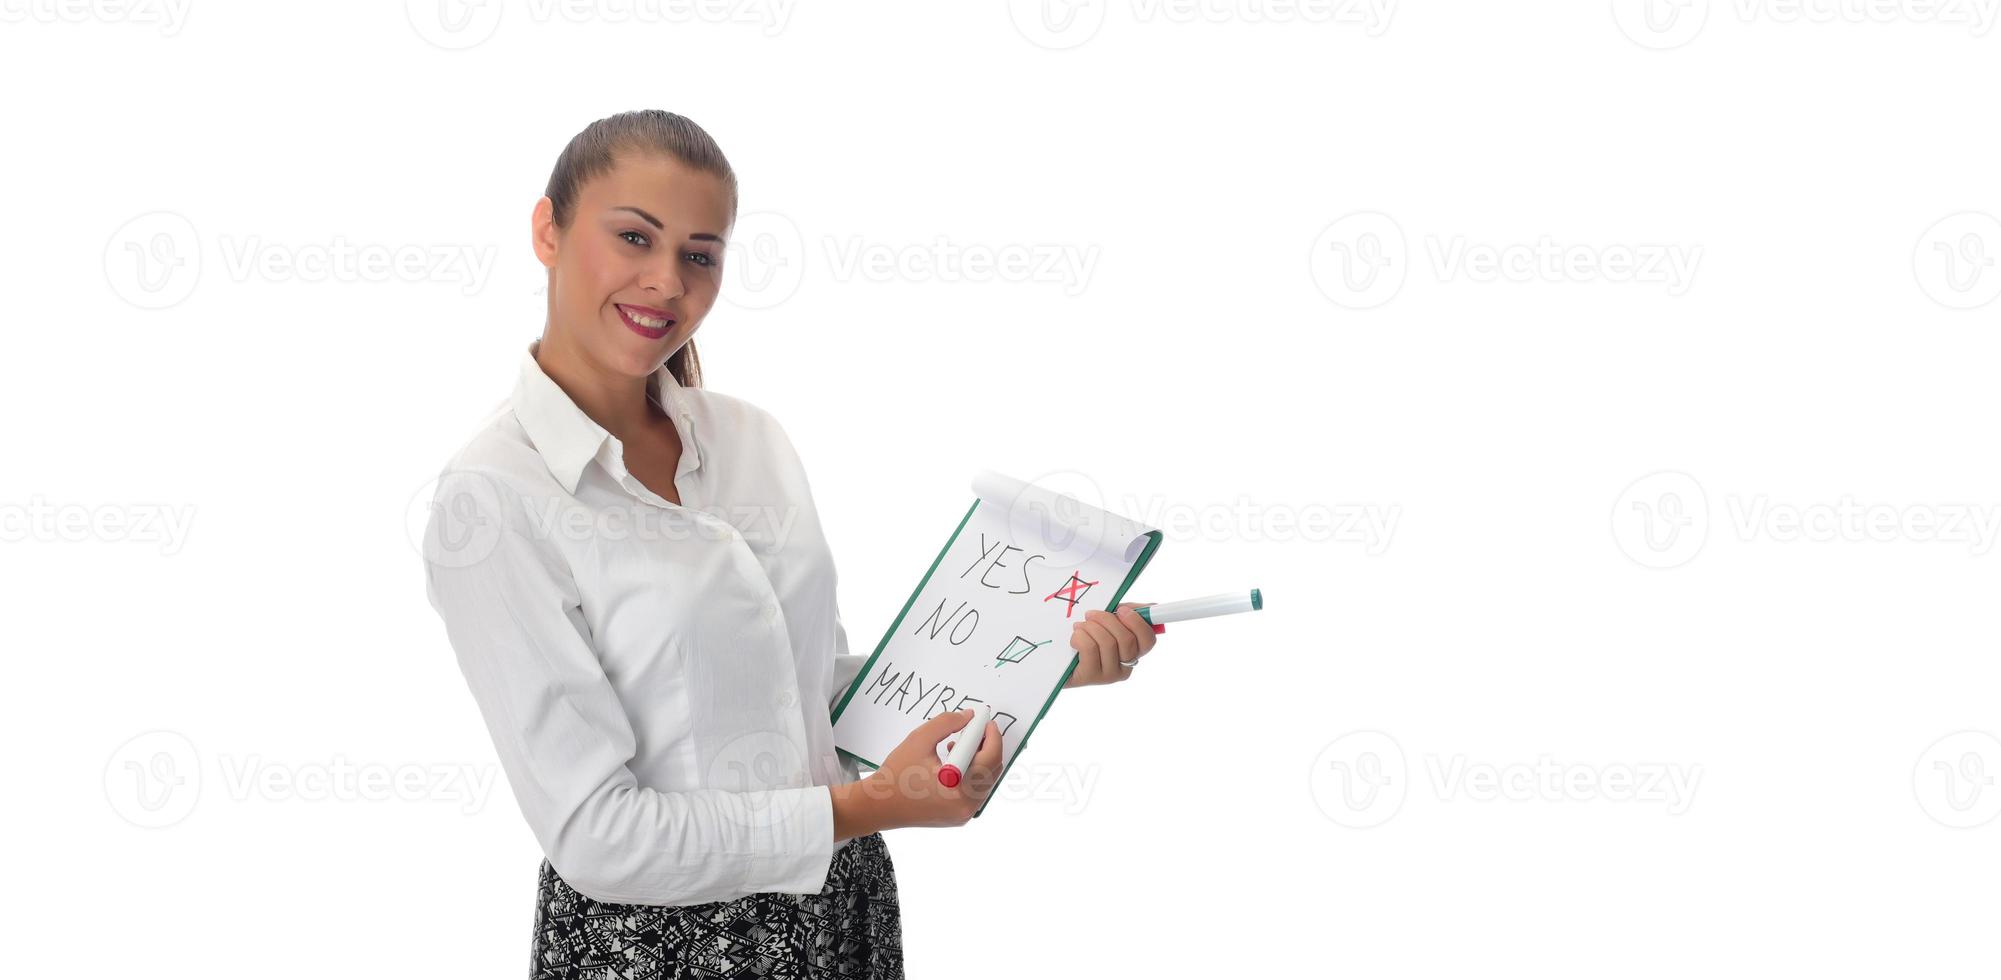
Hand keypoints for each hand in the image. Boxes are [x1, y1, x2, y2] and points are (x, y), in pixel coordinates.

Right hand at [853, 709, 1002, 829]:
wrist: (877, 806)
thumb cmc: (895, 775)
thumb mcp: (919, 740)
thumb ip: (946, 723)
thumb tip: (969, 717)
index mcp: (960, 788)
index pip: (990, 757)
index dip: (991, 734)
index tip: (986, 720)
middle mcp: (966, 805)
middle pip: (992, 770)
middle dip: (987, 745)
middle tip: (976, 728)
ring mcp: (964, 814)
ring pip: (985, 781)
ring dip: (980, 759)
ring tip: (959, 743)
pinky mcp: (958, 817)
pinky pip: (976, 792)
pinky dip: (972, 774)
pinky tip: (954, 761)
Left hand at [1063, 601, 1159, 687]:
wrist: (1054, 658)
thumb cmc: (1085, 637)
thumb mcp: (1107, 622)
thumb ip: (1128, 613)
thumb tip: (1151, 606)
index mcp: (1133, 652)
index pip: (1148, 640)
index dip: (1137, 623)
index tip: (1121, 610)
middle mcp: (1124, 667)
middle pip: (1127, 639)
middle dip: (1107, 620)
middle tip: (1091, 614)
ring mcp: (1108, 675)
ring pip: (1107, 642)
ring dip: (1090, 627)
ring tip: (1080, 627)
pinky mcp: (1090, 677)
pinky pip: (1090, 648)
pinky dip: (1079, 637)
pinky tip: (1074, 638)